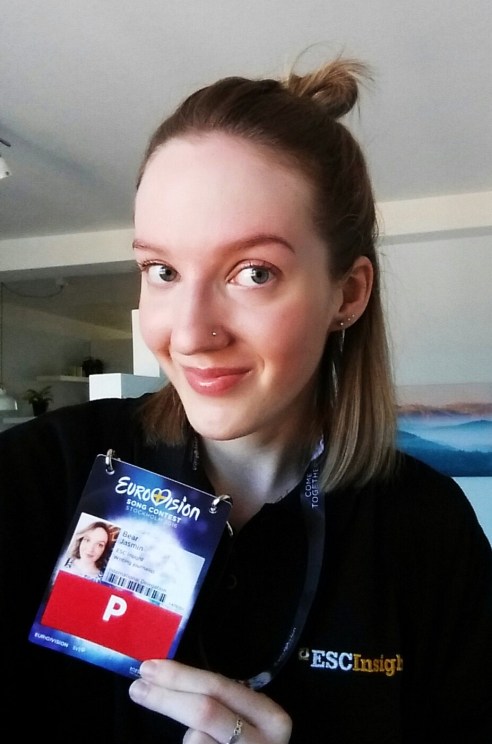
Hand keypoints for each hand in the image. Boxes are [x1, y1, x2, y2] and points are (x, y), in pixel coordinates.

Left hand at [129, 658, 291, 742]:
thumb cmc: (246, 741)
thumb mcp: (246, 718)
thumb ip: (223, 700)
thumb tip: (165, 674)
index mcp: (272, 717)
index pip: (220, 687)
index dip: (180, 676)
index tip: (149, 668)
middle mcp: (263, 742)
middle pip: (205, 712)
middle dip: (166, 696)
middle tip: (137, 687)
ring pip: (196, 739)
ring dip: (189, 737)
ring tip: (201, 740)